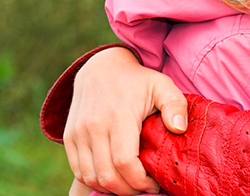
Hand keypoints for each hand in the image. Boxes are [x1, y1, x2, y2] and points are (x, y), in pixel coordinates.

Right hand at [63, 46, 188, 194]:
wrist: (101, 67)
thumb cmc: (137, 80)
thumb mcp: (162, 85)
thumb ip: (175, 105)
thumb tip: (179, 129)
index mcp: (118, 116)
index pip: (125, 163)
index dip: (140, 181)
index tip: (155, 183)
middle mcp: (94, 126)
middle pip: (107, 176)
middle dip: (128, 190)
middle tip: (144, 187)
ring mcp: (78, 133)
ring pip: (90, 177)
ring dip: (111, 188)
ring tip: (130, 183)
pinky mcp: (69, 137)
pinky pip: (78, 170)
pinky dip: (94, 180)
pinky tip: (113, 177)